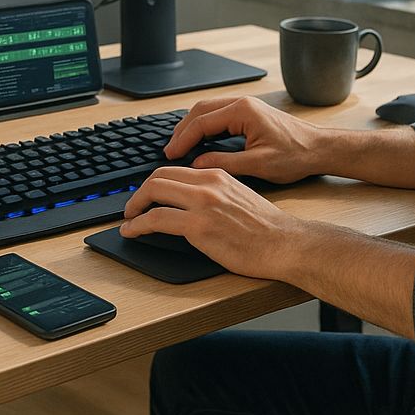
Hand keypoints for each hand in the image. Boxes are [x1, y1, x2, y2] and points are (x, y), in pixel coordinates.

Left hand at [121, 166, 305, 279]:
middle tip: (132, 207)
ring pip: (153, 192)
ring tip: (128, 220)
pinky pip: (156, 219)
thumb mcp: (239, 197)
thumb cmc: (267, 228)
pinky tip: (133, 231)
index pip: (174, 170)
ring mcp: (202, 203)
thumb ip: (215, 194)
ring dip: (134, 206)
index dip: (154, 183)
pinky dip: (138, 224)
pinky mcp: (198, 226)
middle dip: (139, 192)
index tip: (146, 195)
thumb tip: (191, 203)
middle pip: (158, 176)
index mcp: (217, 175)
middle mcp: (208, 183)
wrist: (285, 243)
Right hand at [166, 97, 323, 184]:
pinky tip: (199, 141)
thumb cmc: (295, 155)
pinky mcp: (248, 113)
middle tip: (170, 150)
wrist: (319, 148)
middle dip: (182, 130)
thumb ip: (225, 163)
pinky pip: (218, 114)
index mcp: (243, 112)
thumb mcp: (259, 165)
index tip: (171, 154)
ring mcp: (245, 106)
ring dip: (191, 127)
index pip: (202, 122)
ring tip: (180, 147)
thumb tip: (198, 164)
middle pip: (200, 111)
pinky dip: (204, 126)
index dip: (183, 139)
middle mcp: (242, 103)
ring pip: (208, 110)